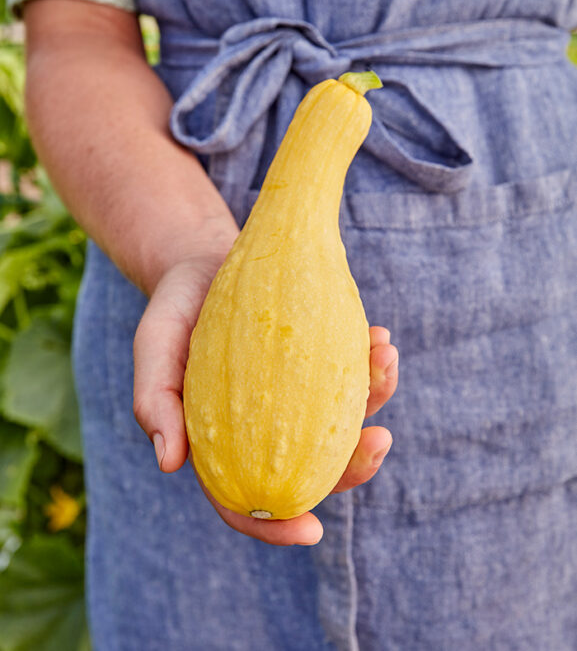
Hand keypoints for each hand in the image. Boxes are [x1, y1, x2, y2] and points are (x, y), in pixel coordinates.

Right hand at [133, 258, 398, 546]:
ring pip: (343, 421)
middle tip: (380, 439)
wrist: (202, 265)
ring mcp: (299, 397)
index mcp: (225, 446)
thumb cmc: (175, 314)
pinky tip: (380, 337)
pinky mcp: (318, 361)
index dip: (278, 527)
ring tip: (385, 357)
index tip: (313, 532)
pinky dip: (370, 360)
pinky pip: (351, 372)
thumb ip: (155, 403)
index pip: (249, 503)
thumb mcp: (154, 350)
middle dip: (355, 465)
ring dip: (376, 397)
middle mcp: (268, 431)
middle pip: (314, 470)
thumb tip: (168, 463)